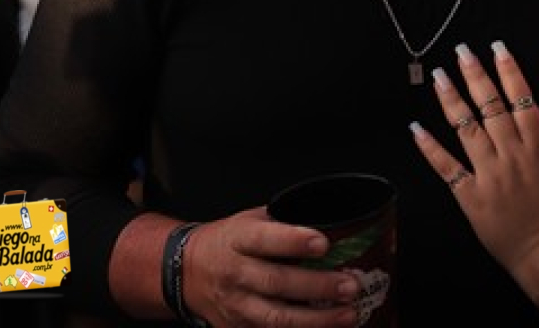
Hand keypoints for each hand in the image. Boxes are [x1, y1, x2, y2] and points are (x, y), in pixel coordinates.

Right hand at [182, 206, 358, 326]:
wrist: (188, 271)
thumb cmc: (231, 241)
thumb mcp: (252, 220)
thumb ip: (286, 221)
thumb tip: (334, 223)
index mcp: (239, 239)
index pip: (265, 239)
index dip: (294, 241)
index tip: (323, 243)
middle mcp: (235, 273)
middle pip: (275, 282)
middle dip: (317, 286)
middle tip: (349, 286)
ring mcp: (236, 305)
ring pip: (275, 317)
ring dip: (316, 320)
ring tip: (348, 315)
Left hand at [411, 41, 538, 274]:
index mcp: (537, 146)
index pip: (522, 99)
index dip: (510, 71)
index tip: (498, 49)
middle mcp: (512, 155)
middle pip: (492, 107)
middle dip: (476, 75)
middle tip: (462, 51)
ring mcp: (490, 174)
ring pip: (468, 129)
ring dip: (452, 100)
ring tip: (440, 77)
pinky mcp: (472, 197)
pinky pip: (447, 168)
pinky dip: (431, 148)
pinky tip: (417, 128)